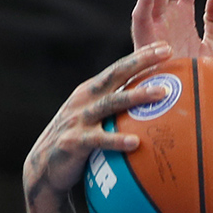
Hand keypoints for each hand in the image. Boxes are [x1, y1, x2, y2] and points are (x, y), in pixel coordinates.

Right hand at [22, 43, 173, 201]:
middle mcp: (85, 99)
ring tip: (161, 93)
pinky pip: (99, 140)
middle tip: (168, 52)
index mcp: (92, 91)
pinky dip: (117, 140)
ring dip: (137, 96)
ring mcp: (78, 119)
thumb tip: (156, 105)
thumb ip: (119, 109)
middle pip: (116, 75)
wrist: (44, 166)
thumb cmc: (81, 140)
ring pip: (111, 103)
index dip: (141, 55)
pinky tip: (136, 142)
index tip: (166, 46)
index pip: (119, 68)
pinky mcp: (73, 142)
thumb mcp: (97, 118)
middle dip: (141, 61)